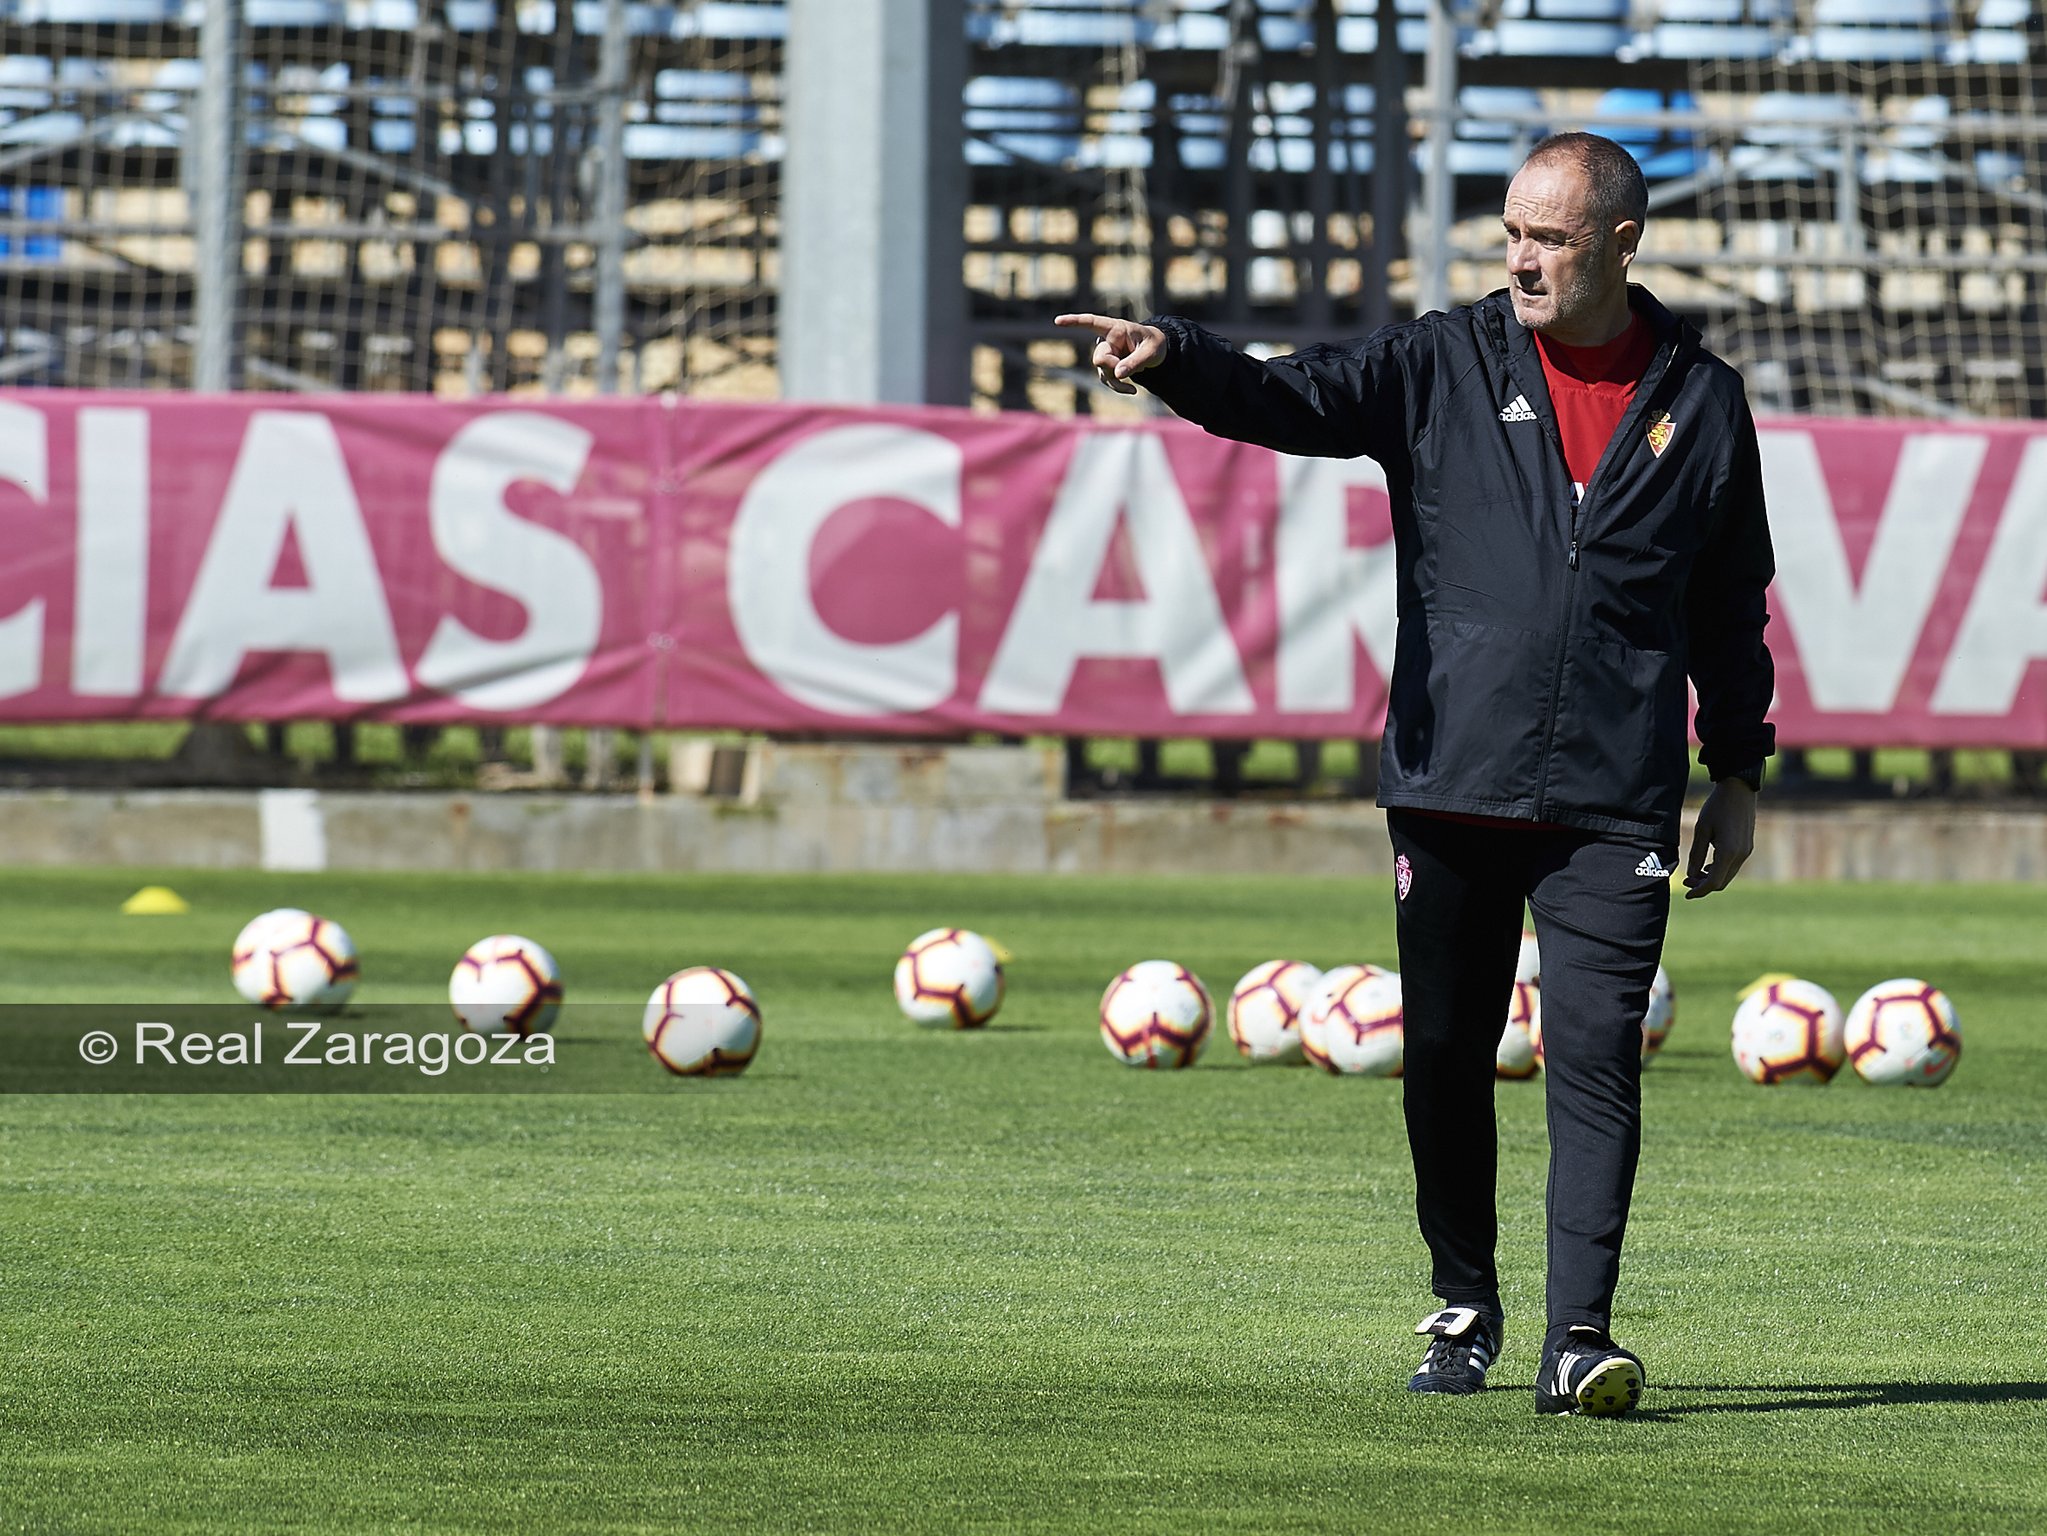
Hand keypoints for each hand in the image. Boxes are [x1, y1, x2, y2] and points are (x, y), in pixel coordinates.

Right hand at [1054, 313, 1167, 394]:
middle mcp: (1107, 341)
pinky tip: (1132, 391)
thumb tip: (1117, 374)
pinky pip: (1107, 380)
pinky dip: (1118, 387)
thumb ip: (1134, 362)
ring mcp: (1105, 354)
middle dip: (1112, 368)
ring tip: (1133, 389)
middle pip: (1099, 358)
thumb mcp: (1150, 353)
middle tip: (1128, 371)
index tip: (1057, 321)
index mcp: (1115, 329)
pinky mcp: (1107, 367)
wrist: (1156, 352)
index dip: (1074, 322)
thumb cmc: (1154, 345)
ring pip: (1102, 373)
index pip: (1091, 322)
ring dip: (1116, 383)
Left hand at [1683, 779, 1755, 898]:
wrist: (1739, 791)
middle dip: (1704, 886)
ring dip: (1712, 878)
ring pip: (1728, 876)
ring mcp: (1746, 852)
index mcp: (1728, 852)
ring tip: (1694, 874)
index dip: (1699, 891)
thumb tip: (1691, 874)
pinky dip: (1720, 870)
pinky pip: (1733, 867)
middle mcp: (1741, 855)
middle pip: (1722, 882)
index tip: (1687, 894)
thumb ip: (1696, 853)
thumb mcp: (1702, 829)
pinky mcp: (1747, 847)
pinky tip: (1708, 865)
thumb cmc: (1717, 807)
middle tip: (1687, 881)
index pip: (1713, 882)